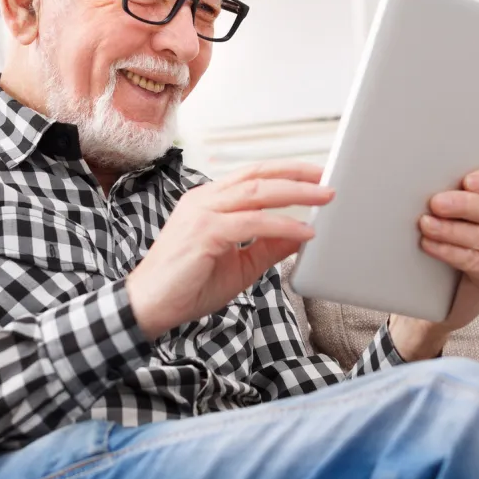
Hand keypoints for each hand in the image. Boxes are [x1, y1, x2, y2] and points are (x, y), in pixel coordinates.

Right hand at [126, 161, 334, 339]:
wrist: (150, 306)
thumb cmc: (187, 285)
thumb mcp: (241, 264)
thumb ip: (269, 246)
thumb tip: (302, 233)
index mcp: (208, 201)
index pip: (252, 176)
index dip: (286, 172)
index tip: (315, 176)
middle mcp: (204, 200)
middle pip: (258, 176)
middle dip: (297, 174)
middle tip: (327, 179)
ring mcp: (202, 213)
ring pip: (257, 193)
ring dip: (296, 194)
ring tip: (324, 198)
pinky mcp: (204, 232)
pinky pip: (252, 223)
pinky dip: (282, 225)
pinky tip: (303, 231)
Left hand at [413, 167, 478, 335]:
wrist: (434, 294)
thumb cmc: (435, 247)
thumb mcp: (438, 218)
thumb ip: (438, 201)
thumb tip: (410, 185)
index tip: (467, 181)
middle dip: (462, 204)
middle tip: (435, 203)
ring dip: (451, 230)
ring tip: (425, 225)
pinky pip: (477, 261)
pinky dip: (452, 252)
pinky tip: (431, 246)